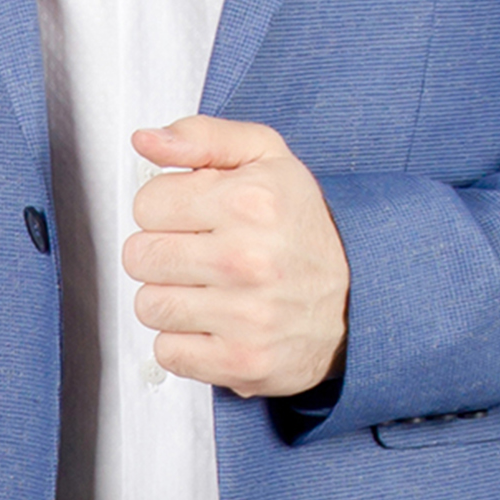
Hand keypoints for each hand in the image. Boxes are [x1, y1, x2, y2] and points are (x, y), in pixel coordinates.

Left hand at [124, 115, 349, 397]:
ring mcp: (246, 316)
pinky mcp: (242, 362)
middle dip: (164, 252)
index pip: (147, 203)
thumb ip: (202, 137)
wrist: (359, 298)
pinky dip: (184, 342)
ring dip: (171, 298)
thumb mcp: (265, 157)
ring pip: (149, 305)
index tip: (194, 216)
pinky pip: (168, 352)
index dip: (166, 208)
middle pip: (140, 256)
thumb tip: (146, 139)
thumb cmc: (302, 226)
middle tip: (199, 254)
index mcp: (249, 201)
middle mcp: (247, 259)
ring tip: (208, 289)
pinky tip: (214, 323)